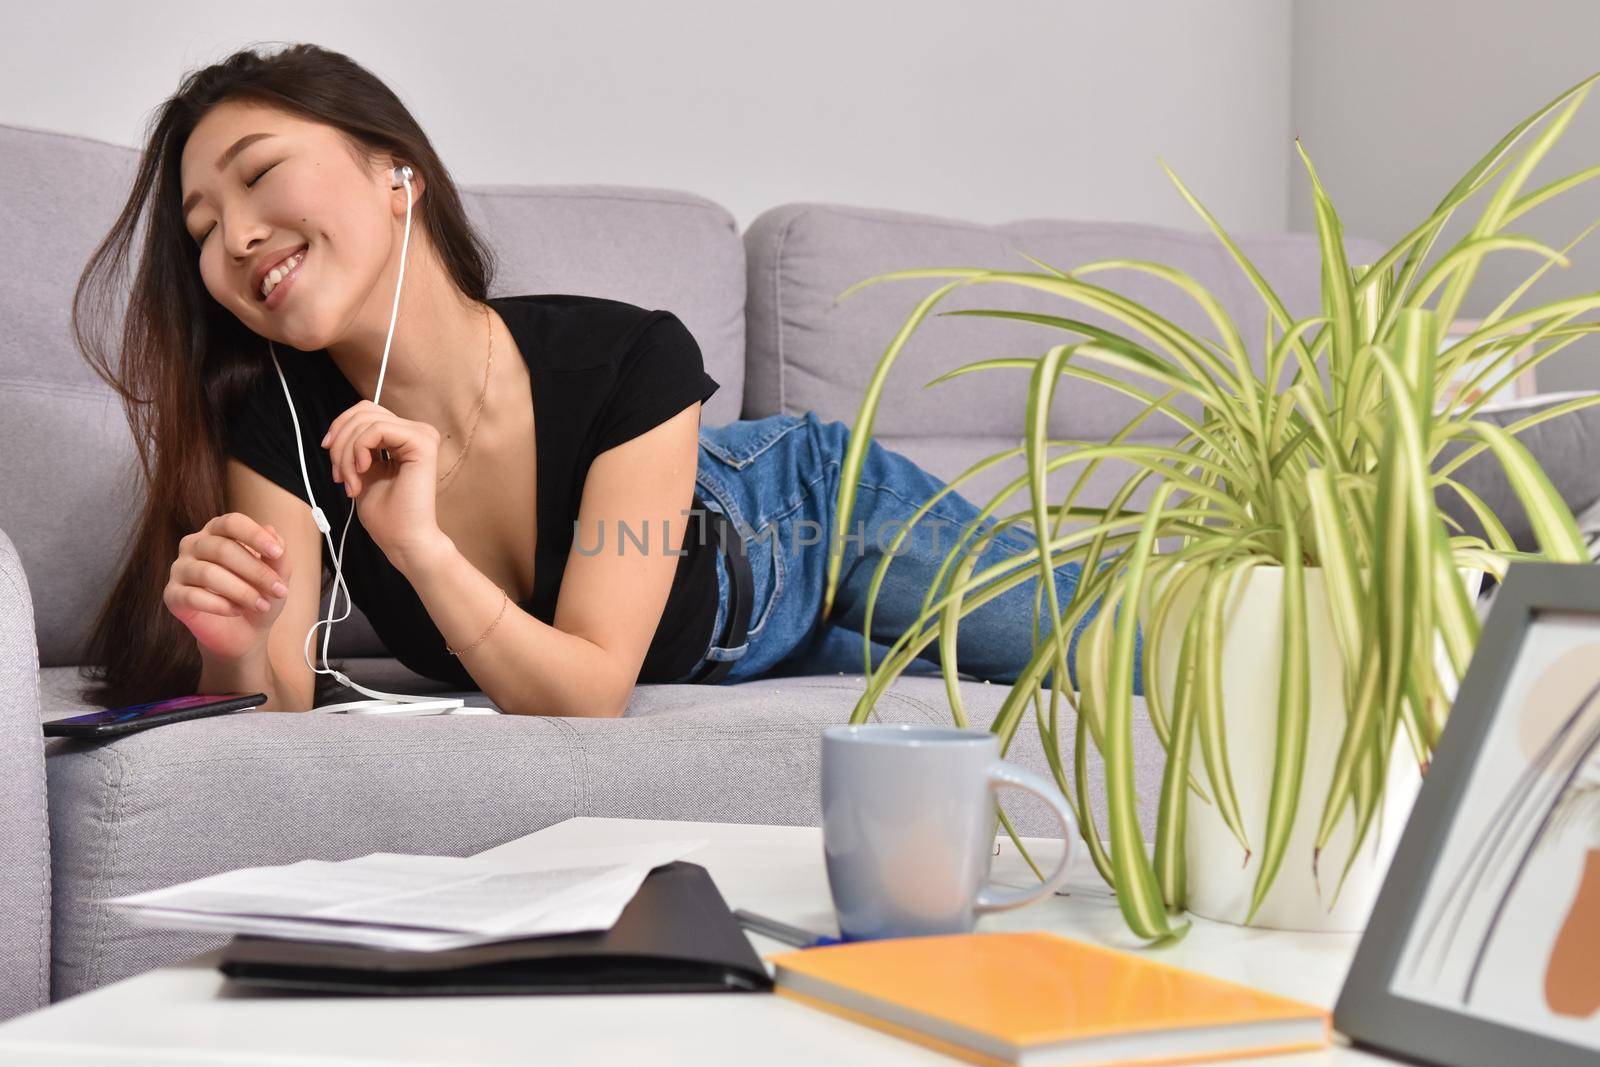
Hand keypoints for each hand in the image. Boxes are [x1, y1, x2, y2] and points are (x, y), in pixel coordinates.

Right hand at [165, 513, 291, 660]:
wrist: (244, 631)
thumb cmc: (260, 594)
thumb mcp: (277, 575)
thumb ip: (277, 555)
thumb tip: (271, 529)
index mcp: (218, 531)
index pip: (231, 523)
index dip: (254, 535)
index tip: (276, 553)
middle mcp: (194, 544)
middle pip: (222, 549)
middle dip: (256, 572)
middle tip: (280, 591)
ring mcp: (179, 568)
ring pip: (208, 573)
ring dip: (242, 591)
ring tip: (262, 605)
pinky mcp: (172, 595)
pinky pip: (193, 596)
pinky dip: (220, 605)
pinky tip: (238, 611)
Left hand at [321, 399, 445, 568]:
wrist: (403, 540)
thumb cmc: (386, 514)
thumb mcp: (362, 470)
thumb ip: (356, 446)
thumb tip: (339, 427)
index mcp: (405, 437)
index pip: (366, 411)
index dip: (340, 427)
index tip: (329, 455)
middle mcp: (418, 431)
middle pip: (364, 411)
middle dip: (341, 442)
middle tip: (339, 476)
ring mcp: (423, 435)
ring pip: (367, 421)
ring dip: (346, 453)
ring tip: (350, 482)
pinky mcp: (422, 444)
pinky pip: (377, 430)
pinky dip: (358, 450)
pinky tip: (361, 472)